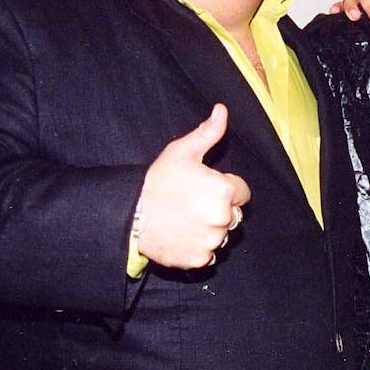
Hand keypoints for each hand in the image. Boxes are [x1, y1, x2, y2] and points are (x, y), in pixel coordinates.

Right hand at [135, 104, 250, 269]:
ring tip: (185, 219)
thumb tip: (222, 110)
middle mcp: (223, 217)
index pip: (242, 192)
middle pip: (234, 213)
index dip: (224, 187)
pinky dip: (198, 246)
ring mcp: (212, 240)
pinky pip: (209, 253)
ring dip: (210, 228)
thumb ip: (209, 132)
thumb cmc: (156, 182)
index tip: (204, 187)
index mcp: (225, 190)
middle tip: (191, 203)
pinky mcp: (200, 258)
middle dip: (219, 208)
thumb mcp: (182, 152)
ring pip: (222, 233)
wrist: (128, 216)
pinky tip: (181, 234)